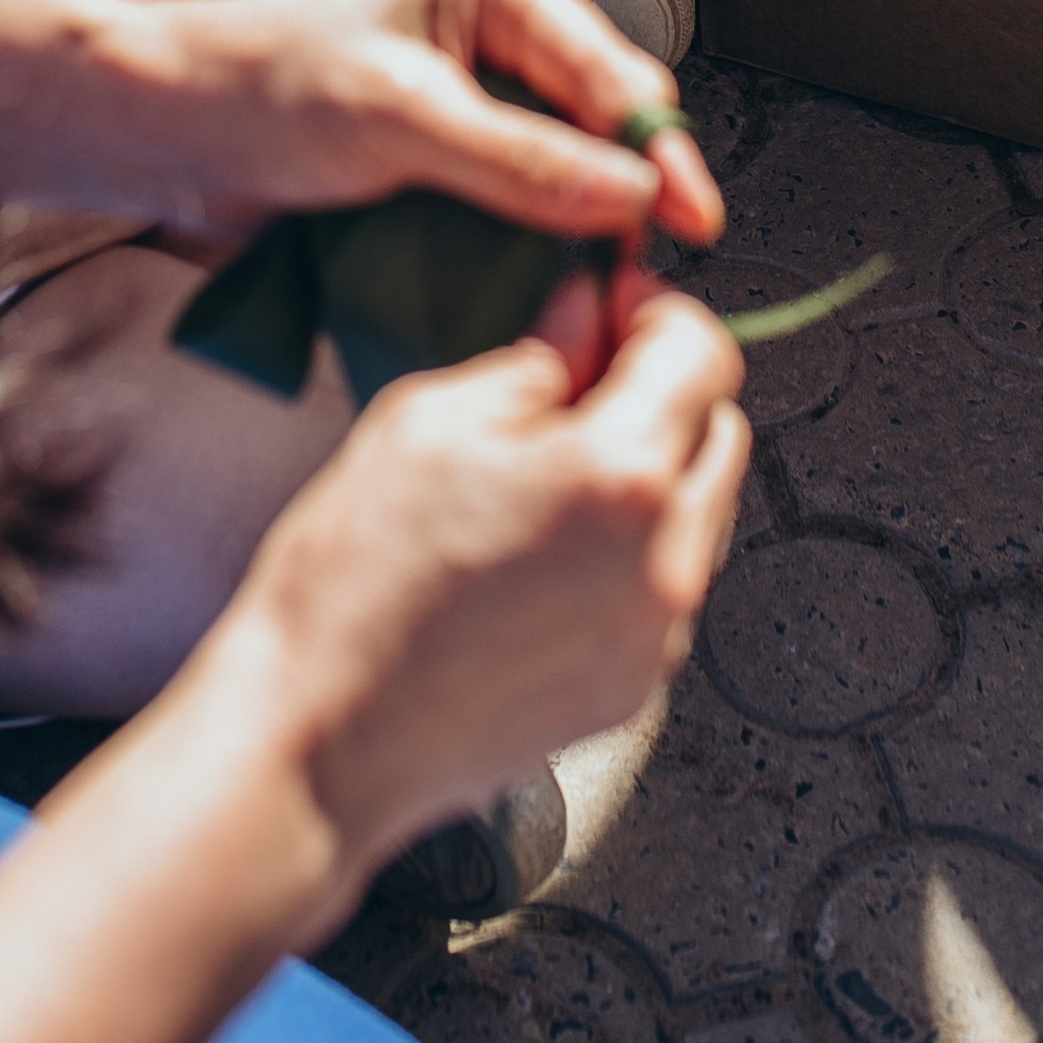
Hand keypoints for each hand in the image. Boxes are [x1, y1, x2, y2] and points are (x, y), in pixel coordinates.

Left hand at [115, 0, 728, 246]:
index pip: (609, 64)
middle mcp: (494, 19)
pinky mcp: (447, 144)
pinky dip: (538, 235)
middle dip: (629, 184)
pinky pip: (521, 191)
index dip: (659, 148)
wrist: (164, 127)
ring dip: (585, 219)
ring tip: (605, 283)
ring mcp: (471, 84)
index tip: (696, 220)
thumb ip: (520, 159)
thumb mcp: (399, 118)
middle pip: (601, 111)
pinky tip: (546, 276)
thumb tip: (632, 195)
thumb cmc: (260, 86)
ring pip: (568, 158)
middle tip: (644, 267)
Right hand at [206, 274, 748, 901]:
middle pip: (720, 434)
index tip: (612, 306)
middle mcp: (662, 560)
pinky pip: (663, 588)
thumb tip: (582, 320)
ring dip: (651, 473)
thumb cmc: (357, 585)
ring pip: (699, 514)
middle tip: (580, 376)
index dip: (656, 312)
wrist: (322, 737)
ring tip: (548, 471)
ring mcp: (654, 637)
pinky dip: (629, 549)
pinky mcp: (631, 690)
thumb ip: (532, 361)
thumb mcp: (428, 420)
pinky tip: (542, 546)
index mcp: (619, 475)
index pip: (703, 355)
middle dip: (665, 391)